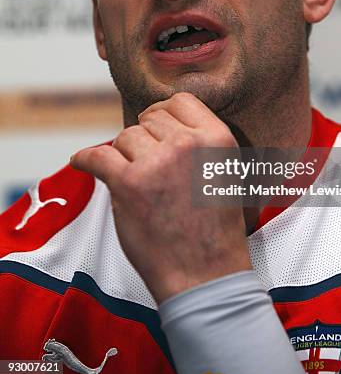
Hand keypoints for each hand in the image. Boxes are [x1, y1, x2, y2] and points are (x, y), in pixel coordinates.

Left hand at [70, 92, 251, 302]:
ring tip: (139, 183)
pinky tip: (82, 162)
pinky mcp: (128, 184)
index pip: (179, 101)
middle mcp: (187, 144)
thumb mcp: (226, 171)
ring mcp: (156, 163)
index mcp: (216, 138)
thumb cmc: (215, 228)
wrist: (205, 273)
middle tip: (149, 165)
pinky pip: (97, 157)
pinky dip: (85, 160)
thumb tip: (162, 122)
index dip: (164, 114)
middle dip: (146, 139)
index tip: (156, 129)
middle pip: (149, 119)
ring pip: (125, 138)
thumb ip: (201, 142)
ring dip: (126, 157)